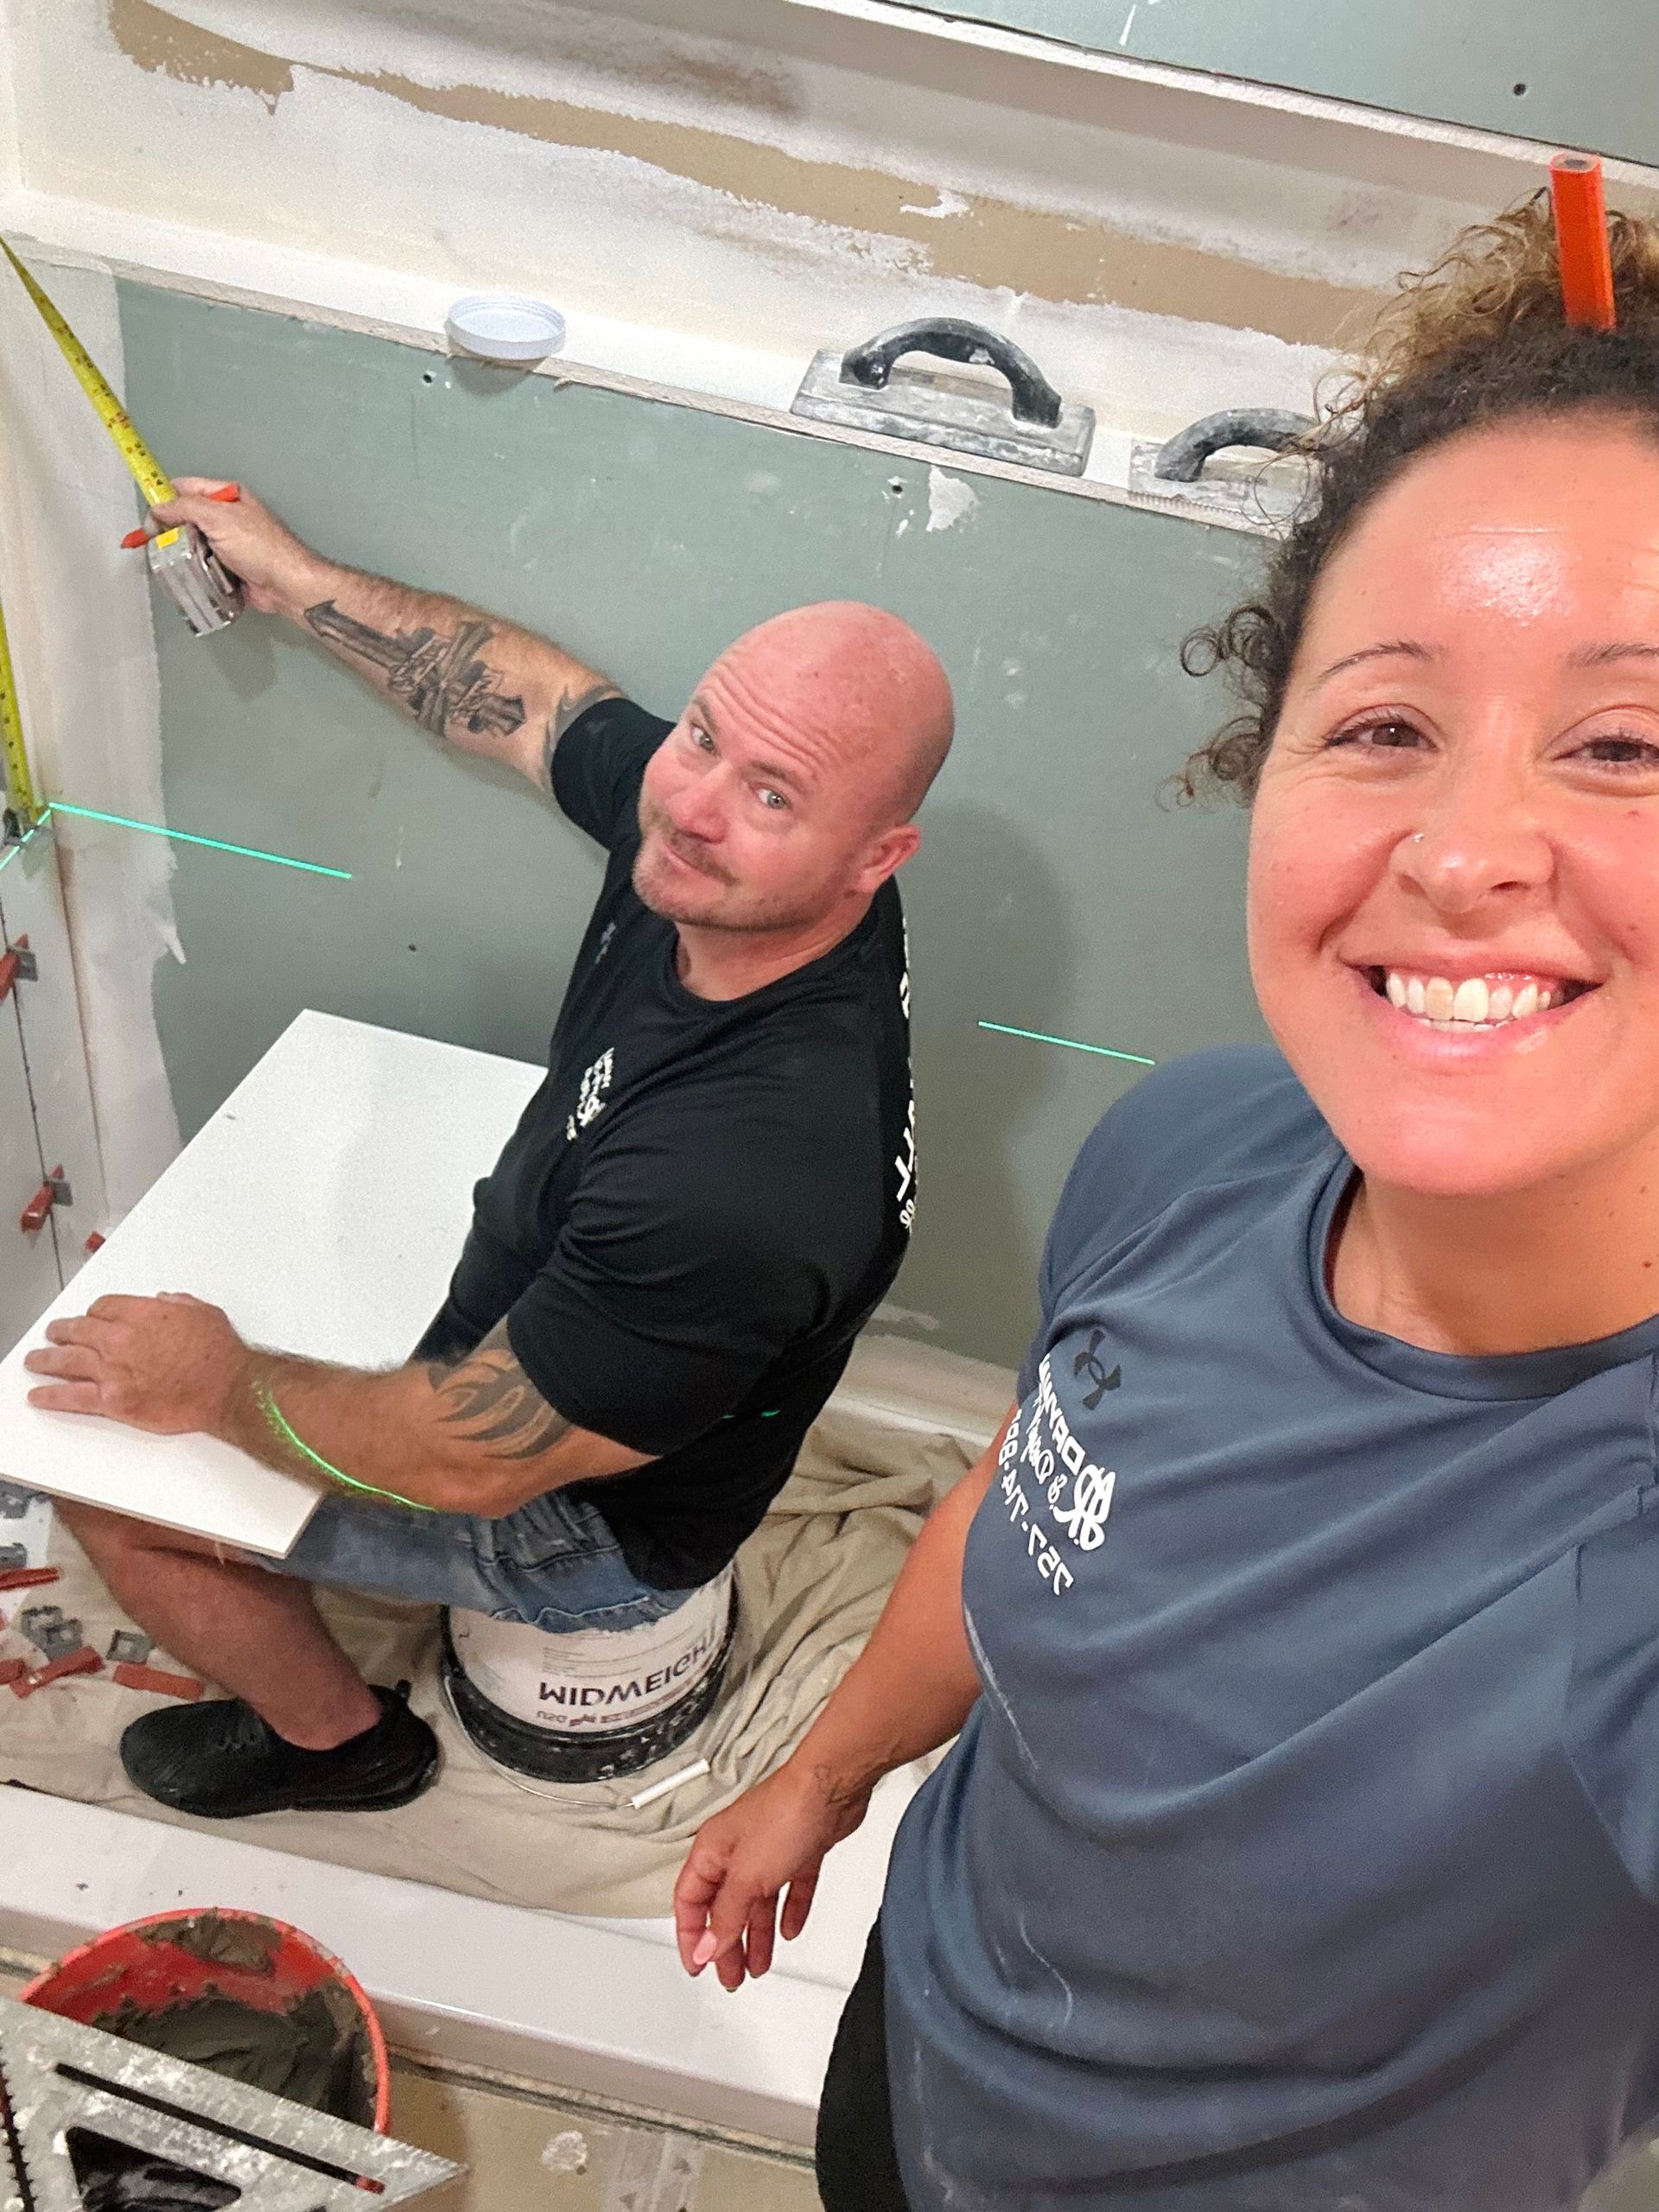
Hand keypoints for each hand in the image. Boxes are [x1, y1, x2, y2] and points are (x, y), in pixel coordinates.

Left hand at [24, 1292, 249, 1435]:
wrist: (225, 1388)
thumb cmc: (219, 1353)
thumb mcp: (203, 1313)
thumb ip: (178, 1304)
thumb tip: (167, 1302)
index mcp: (141, 1313)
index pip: (103, 1307)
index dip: (94, 1312)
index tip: (92, 1317)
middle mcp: (120, 1339)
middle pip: (78, 1330)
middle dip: (62, 1331)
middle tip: (54, 1333)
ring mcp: (112, 1370)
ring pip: (66, 1361)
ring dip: (46, 1359)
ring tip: (36, 1360)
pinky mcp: (112, 1400)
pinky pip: (72, 1397)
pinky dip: (52, 1396)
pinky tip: (39, 1396)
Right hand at [135, 479, 330, 618]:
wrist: (288, 586)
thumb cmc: (262, 548)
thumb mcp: (219, 518)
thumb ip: (185, 508)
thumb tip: (158, 508)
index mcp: (227, 496)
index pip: (186, 488)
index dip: (164, 498)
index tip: (149, 515)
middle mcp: (228, 516)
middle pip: (186, 518)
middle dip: (171, 530)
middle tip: (159, 544)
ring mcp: (228, 543)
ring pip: (192, 543)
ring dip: (183, 553)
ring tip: (176, 562)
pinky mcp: (229, 566)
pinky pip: (203, 565)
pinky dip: (195, 570)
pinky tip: (191, 576)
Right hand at [673, 1758, 871, 1991]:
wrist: (832, 1788)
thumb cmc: (785, 1813)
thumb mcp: (748, 1876)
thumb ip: (726, 1916)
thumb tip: (706, 1948)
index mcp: (712, 1851)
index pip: (690, 1901)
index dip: (691, 1937)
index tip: (698, 1966)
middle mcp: (737, 1850)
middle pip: (724, 1907)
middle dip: (726, 1944)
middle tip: (732, 1976)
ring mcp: (769, 1850)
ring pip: (756, 1902)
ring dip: (757, 1935)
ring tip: (758, 1965)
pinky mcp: (799, 1851)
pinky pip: (789, 1889)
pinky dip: (789, 1910)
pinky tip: (790, 1929)